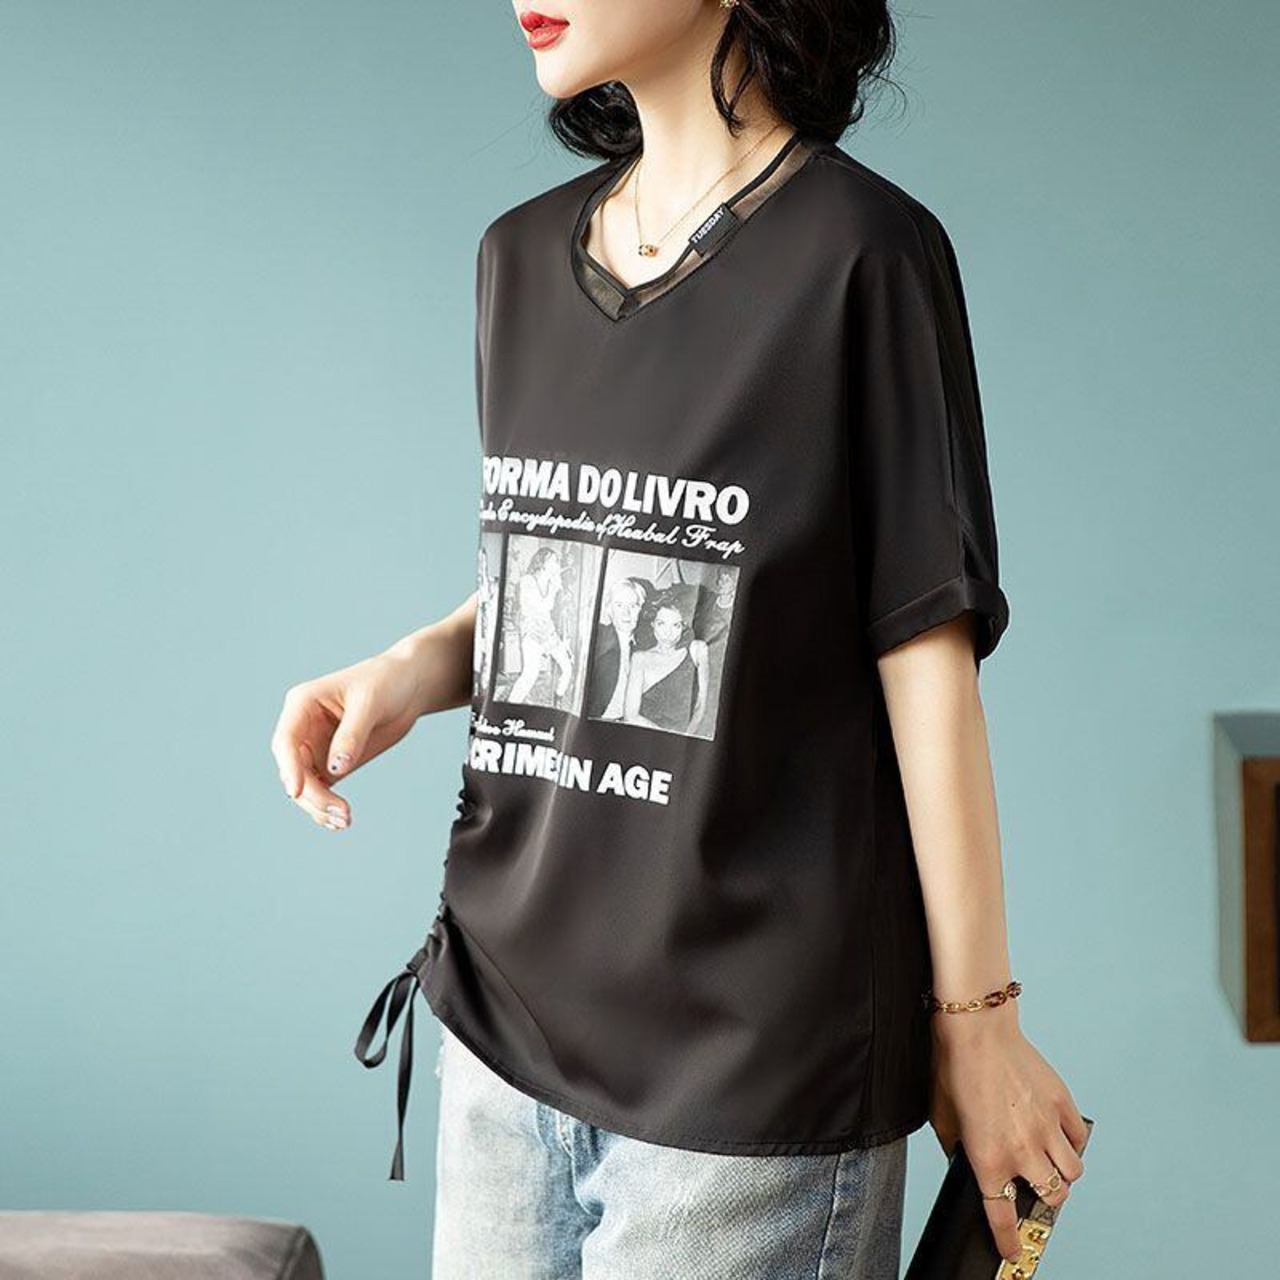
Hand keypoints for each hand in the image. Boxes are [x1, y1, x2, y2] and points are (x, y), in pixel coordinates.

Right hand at [269, 648, 424, 829]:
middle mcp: (303, 728)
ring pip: (305, 785)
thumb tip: (336, 768)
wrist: (410, 684)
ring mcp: (316, 747)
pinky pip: (321, 789)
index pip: (285, 741)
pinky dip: (327, 806)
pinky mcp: (332, 762)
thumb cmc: (386, 681)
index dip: (289, 767)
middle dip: (311, 794)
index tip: (297, 792)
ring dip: (318, 806)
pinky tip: (340, 819)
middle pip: (293, 770)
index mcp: (302, 704)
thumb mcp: (369, 703)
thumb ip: (352, 735)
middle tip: (340, 813)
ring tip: (344, 820)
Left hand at [928, 1002, 1089, 1265]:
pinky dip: (1072, 1143)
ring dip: (1062, 1176)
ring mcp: (1046, 1127)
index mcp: (989, 1157)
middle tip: (1033, 1191)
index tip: (1013, 1250)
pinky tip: (1057, 1135)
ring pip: (1072, 1174)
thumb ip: (955, 1149)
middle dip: (1043, 1202)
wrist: (976, 1027)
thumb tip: (963, 1162)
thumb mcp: (941, 1118)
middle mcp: (1022, 1148)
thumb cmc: (954, 1067)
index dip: (1009, 1239)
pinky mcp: (1061, 1104)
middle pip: (1051, 1198)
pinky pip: (1078, 1138)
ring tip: (1048, 1164)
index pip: (1002, 1214)